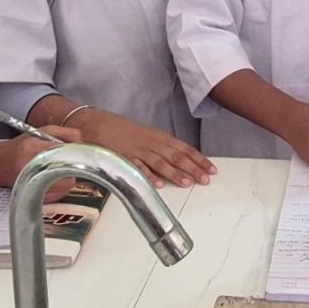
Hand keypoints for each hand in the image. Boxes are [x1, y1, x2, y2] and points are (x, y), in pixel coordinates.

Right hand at [1, 127, 81, 200]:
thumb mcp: (43, 131)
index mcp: (33, 149)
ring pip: (65, 188)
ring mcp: (30, 185)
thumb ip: (67, 133)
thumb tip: (85, 145)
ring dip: (68, 179)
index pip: (65, 155)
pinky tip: (54, 181)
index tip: (82, 155)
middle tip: (71, 164)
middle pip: (68, 175)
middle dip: (74, 169)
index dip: (77, 155)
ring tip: (60, 171)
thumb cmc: (21, 146)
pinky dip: (61, 189)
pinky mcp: (32, 197)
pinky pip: (58, 197)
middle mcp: (30, 168)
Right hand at [78, 109, 215, 188]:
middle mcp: (151, 142)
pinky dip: (148, 176)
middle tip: (206, 180)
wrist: (96, 123)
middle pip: (176, 156)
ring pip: (160, 162)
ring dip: (174, 173)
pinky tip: (158, 184)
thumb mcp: (146, 136)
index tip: (212, 169)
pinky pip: (138, 167)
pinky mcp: (123, 157)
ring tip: (187, 183)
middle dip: (192, 168)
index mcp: (159, 137)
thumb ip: (161, 148)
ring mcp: (137, 150)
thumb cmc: (123, 131)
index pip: (184, 148)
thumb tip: (180, 160)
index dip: (198, 159)